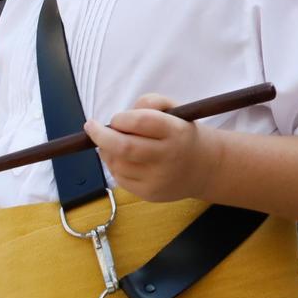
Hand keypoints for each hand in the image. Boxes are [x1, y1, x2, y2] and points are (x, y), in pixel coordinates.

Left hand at [86, 94, 217, 203]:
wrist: (205, 168)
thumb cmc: (182, 134)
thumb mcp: (175, 110)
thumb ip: (149, 103)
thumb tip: (118, 120)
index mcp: (176, 131)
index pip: (140, 122)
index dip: (121, 119)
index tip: (115, 118)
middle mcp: (168, 157)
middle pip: (124, 147)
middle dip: (101, 136)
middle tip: (92, 127)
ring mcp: (158, 179)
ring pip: (118, 164)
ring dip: (107, 151)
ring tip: (112, 144)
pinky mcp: (149, 194)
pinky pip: (120, 179)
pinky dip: (114, 166)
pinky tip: (121, 159)